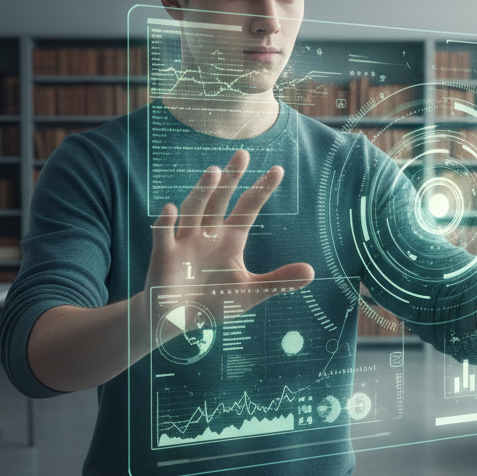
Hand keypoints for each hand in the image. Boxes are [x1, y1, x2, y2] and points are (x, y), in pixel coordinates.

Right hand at [140, 150, 314, 342]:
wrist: (176, 320)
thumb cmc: (213, 302)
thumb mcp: (250, 293)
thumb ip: (279, 281)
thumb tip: (312, 271)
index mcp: (229, 239)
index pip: (248, 208)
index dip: (262, 190)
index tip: (278, 170)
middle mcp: (207, 234)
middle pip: (220, 200)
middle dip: (231, 179)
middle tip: (243, 155)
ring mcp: (184, 242)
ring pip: (194, 211)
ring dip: (203, 192)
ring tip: (214, 172)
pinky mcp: (164, 257)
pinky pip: (164, 236)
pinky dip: (166, 223)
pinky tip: (171, 208)